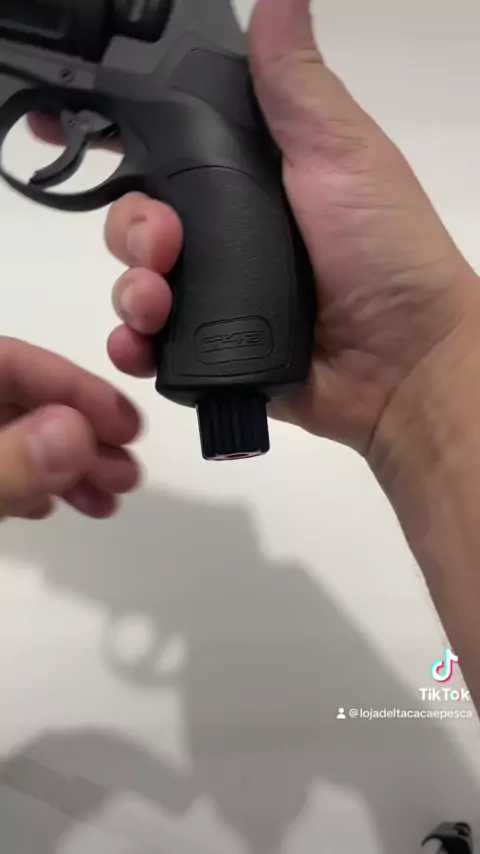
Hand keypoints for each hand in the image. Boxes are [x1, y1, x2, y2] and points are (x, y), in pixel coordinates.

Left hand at [0, 338, 140, 520]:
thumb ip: (10, 464)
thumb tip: (75, 432)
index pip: (10, 361)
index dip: (73, 385)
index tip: (124, 424)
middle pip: (21, 401)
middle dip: (82, 433)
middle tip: (126, 470)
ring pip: (15, 438)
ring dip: (68, 463)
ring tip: (108, 497)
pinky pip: (1, 467)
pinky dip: (36, 482)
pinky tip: (59, 503)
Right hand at [37, 0, 479, 456]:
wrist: (404, 363)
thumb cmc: (386, 252)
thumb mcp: (343, 155)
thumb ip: (296, 88)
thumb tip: (277, 0)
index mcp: (250, 183)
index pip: (171, 155)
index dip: (128, 145)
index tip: (83, 136)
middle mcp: (226, 237)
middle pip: (141, 221)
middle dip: (135, 230)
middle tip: (165, 246)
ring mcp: (216, 298)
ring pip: (137, 284)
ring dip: (130, 290)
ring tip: (156, 303)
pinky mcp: (212, 353)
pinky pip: (153, 346)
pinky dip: (136, 346)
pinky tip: (143, 344)